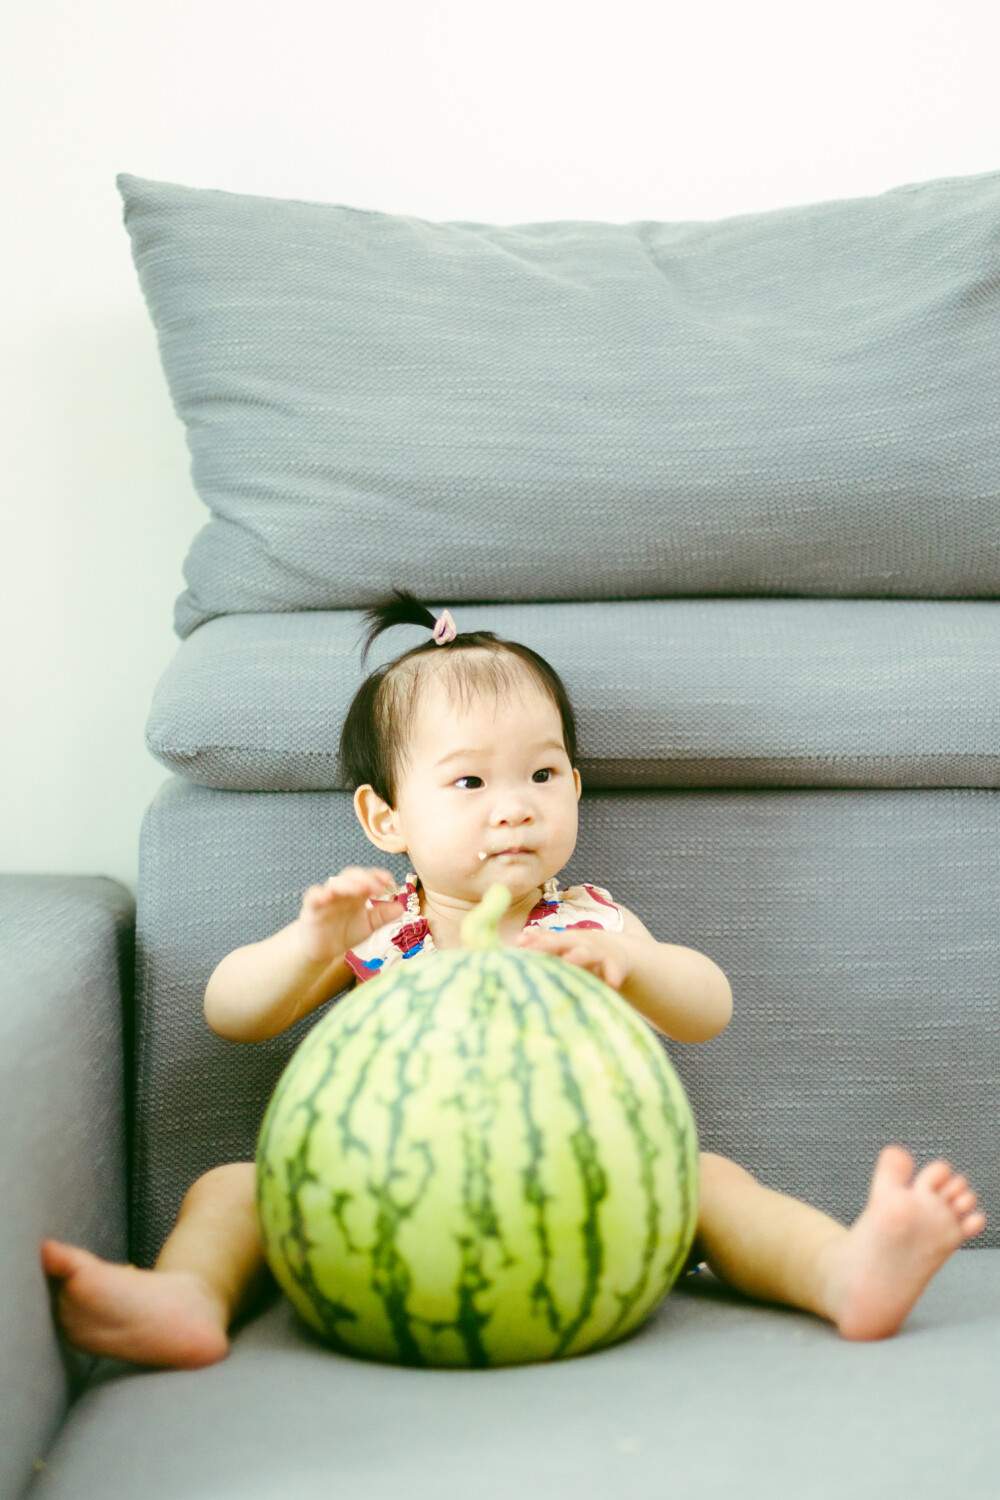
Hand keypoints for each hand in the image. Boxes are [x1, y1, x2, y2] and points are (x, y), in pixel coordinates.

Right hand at [297, 867, 405, 963]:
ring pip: (335, 884)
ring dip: (348, 884)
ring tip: (361, 889)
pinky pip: (313, 896)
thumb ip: (382, 917)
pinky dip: (320, 894)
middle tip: (378, 886)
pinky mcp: (311, 908)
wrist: (321, 950)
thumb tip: (401, 908)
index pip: (368, 878)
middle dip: (365, 878)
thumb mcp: (368, 926)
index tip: (389, 880)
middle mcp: (342, 892)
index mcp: (357, 894)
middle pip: (352, 876)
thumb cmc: (344, 932)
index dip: (377, 876)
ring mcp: (327, 898)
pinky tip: (328, 896)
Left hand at [514, 927, 630, 990]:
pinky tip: (612, 984)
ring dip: (579, 955)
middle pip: (563, 942)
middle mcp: (580, 943)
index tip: (519, 942)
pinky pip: (614, 969)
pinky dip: (613, 974)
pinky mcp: (616, 964)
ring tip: (569, 960)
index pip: (546, 938)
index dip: (534, 939)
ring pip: (588, 952)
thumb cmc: (580, 954)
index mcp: (565, 941)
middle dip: (548, 944)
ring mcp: (598, 952)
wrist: (618, 953)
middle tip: (532, 949)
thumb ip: (542, 948)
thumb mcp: (563, 950)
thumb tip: (517, 944)